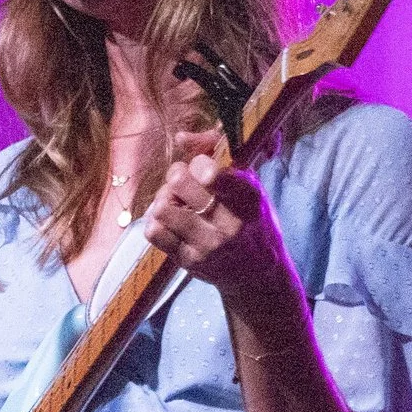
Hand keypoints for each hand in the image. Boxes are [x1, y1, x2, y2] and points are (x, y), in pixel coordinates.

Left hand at [142, 131, 294, 308]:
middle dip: (177, 175)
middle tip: (185, 183)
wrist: (257, 274)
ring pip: (162, 207)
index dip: (199, 163)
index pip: (210, 173)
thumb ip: (216, 153)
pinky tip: (171, 222)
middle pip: (178, 181)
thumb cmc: (249, 218)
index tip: (204, 169)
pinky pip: (154, 231)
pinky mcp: (188, 261)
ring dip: (165, 199)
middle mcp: (229, 224)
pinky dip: (157, 221)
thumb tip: (180, 137)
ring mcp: (207, 245)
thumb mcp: (246, 183)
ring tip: (178, 204)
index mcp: (247, 198)